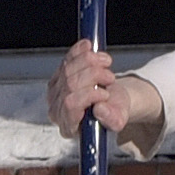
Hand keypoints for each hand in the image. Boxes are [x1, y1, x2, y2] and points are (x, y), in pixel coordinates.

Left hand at [48, 41, 165, 158]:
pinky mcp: (57, 77)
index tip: (105, 93)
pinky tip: (88, 48)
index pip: (70, 106)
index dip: (88, 95)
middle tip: (110, 77)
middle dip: (94, 76)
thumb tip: (100, 110)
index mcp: (69, 126)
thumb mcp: (119, 119)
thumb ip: (112, 120)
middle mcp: (57, 110)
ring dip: (90, 62)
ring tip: (106, 65)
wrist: (111, 101)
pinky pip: (66, 59)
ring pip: (68, 69)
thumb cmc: (112, 112)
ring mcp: (55, 92)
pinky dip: (79, 51)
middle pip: (70, 84)